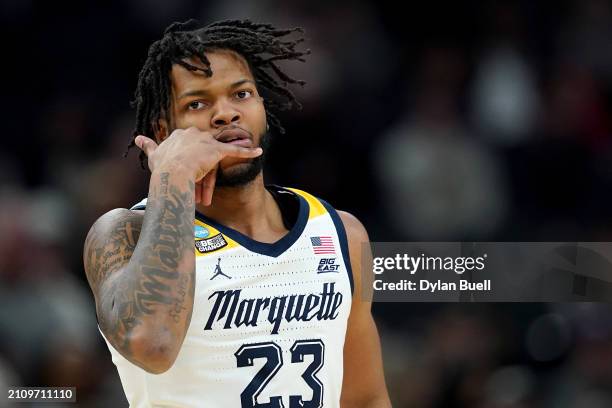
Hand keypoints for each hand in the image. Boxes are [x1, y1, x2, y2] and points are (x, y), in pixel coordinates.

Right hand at [134, 127, 262, 205]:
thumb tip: (137, 138)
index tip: (183, 177)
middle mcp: (194, 134)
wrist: (170, 174)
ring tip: (206, 196)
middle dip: (198, 174)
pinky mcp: (217, 150)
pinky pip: (235, 151)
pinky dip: (247, 151)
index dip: (187, 165)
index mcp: (180, 135)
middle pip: (201, 154)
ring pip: (213, 158)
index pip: (189, 148)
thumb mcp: (154, 155)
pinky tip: (258, 152)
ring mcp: (206, 141)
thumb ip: (148, 146)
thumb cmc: (161, 168)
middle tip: (193, 193)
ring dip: (210, 179)